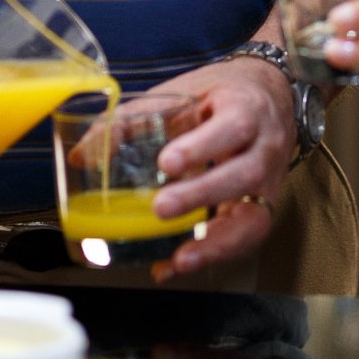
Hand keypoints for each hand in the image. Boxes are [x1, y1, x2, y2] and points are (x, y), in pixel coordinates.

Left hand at [144, 56, 296, 281]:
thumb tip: (85, 155)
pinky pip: (245, 238)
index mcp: (246, 109)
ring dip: (217, 243)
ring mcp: (269, 181)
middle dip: (203, 194)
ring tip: (180, 260)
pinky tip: (177, 265)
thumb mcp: (183, 92)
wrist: (273, 95)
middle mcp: (265, 147)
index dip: (202, 146)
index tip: (167, 162)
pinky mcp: (262, 206)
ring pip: (255, 216)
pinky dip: (212, 256)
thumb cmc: (222, 95)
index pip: (232, 127)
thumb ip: (137, 119)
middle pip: (244, 174)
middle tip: (161, 208)